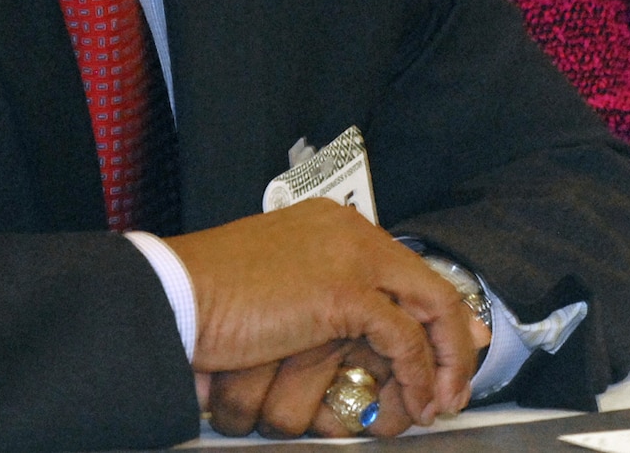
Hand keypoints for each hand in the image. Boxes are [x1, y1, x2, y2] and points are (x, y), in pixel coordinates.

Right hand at [166, 198, 475, 427]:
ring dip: (441, 365)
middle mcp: (350, 232)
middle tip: (454, 384)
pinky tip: (417, 398)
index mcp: (333, 226)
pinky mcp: (345, 293)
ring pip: (429, 310)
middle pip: (428, 285)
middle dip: (453, 341)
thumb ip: (322, 302)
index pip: (403, 268)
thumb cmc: (210, 298)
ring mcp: (351, 258)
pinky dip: (417, 373)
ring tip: (437, 402)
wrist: (174, 296)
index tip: (452, 347)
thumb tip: (359, 337)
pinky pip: (403, 339)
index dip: (435, 314)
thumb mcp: (279, 287)